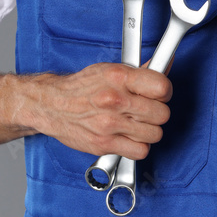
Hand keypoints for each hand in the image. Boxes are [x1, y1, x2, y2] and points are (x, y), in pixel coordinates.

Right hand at [35, 63, 171, 159]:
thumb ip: (139, 72)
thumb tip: (164, 65)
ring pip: (154, 134)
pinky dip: (138, 147)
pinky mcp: (104, 144)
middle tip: (146, 111)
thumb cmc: (80, 88)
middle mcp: (115, 100)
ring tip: (136, 124)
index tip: (159, 95)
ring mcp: (110, 124)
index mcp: (118, 77)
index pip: (161, 87)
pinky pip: (140, 151)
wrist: (52, 105)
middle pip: (161, 114)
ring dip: (148, 131)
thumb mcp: (109, 71)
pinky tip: (129, 137)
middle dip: (157, 113)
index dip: (165, 92)